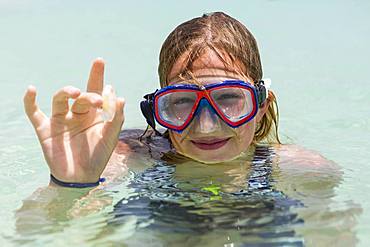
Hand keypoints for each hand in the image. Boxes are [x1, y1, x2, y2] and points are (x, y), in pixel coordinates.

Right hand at [24, 58, 124, 182]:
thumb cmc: (97, 156)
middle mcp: (77, 114)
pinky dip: (30, 102)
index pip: (96, 91)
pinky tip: (31, 90)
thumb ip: (115, 118)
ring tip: (74, 92)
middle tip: (97, 101)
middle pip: (81, 96)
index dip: (97, 76)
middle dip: (89, 95)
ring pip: (60, 99)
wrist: (81, 178)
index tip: (99, 61)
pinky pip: (34, 113)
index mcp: (94, 114)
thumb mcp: (110, 138)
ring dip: (65, 92)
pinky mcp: (45, 129)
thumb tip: (120, 97)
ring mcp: (60, 120)